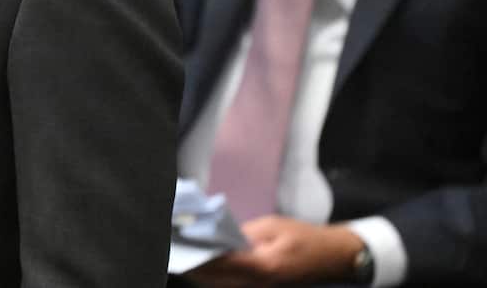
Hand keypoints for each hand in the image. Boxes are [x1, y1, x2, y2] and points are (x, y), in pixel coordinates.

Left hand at [187, 216, 363, 286]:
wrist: (332, 257)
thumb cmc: (304, 237)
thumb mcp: (272, 226)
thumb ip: (243, 233)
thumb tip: (216, 236)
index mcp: (264, 266)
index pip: (222, 263)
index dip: (200, 254)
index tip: (181, 242)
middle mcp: (259, 284)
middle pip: (217, 279)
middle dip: (195, 265)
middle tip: (175, 248)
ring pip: (221, 285)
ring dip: (202, 272)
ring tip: (184, 253)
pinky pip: (231, 285)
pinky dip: (215, 276)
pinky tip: (203, 263)